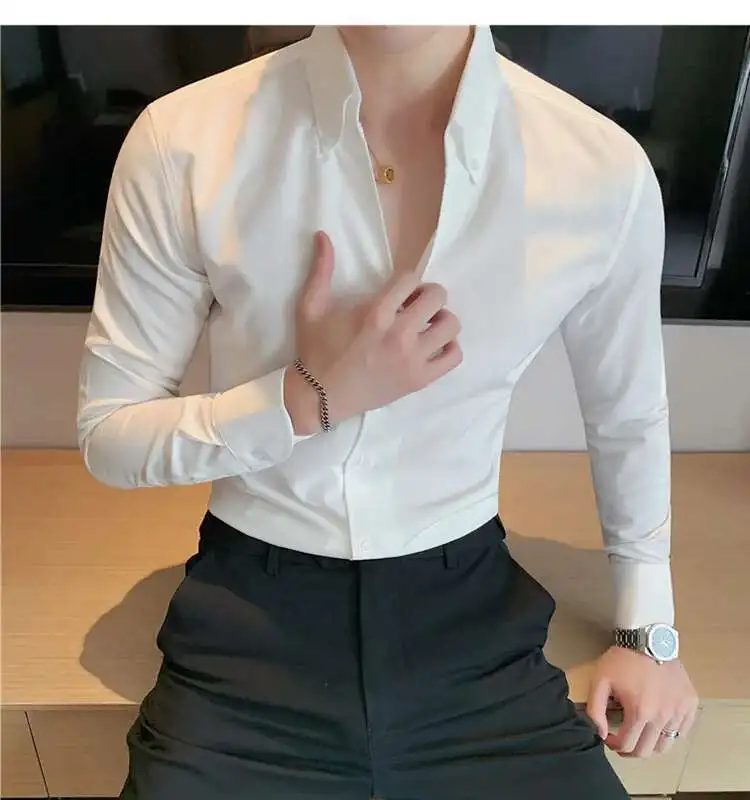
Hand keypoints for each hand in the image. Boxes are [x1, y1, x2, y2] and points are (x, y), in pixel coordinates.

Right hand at [286, 231, 462, 433]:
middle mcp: (399, 335)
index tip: (398, 292)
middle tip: (414, 306)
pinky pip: (454, 356)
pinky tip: (432, 346)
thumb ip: (320, 269)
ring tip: (425, 325)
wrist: (320, 397)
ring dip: (441, 319)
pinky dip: (449, 348)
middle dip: (427, 295)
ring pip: (451, 325)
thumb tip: (322, 234)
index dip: (406, 280)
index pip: (411, 278)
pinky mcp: (419, 379)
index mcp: (375, 314)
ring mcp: (413, 360)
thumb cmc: (316, 351)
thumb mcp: (311, 307)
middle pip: (438, 297)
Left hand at [586, 646, 698, 758]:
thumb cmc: (623, 659)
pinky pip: (682, 731)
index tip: (609, 738)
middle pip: (647, 751)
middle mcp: (663, 717)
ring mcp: (679, 712)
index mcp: (640, 712)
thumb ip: (595, 710)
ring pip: (666, 745)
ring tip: (640, 735)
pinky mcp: (690, 704)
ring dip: (650, 745)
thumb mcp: (600, 680)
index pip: (627, 745)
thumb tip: (599, 734)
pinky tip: (657, 725)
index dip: (614, 745)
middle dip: (631, 750)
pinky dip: (670, 734)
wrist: (648, 639)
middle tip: (623, 741)